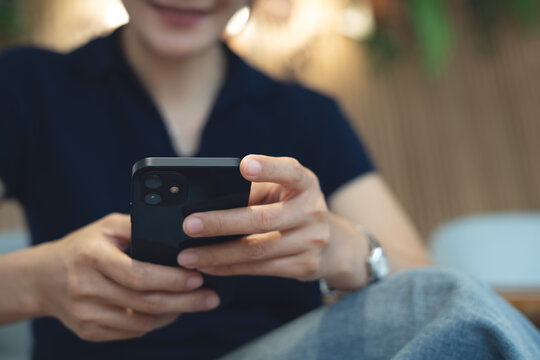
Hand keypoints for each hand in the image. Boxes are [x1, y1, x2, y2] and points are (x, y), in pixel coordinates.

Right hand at [37, 214, 219, 341]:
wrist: (43, 278)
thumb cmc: (83, 247)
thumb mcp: (106, 227)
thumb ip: (137, 226)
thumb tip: (176, 231)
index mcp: (92, 257)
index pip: (137, 274)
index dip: (171, 279)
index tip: (197, 276)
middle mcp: (86, 288)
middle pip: (144, 302)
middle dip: (184, 301)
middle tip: (210, 297)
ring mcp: (86, 314)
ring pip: (141, 321)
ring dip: (174, 314)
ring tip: (195, 303)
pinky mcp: (88, 331)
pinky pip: (131, 332)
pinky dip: (155, 322)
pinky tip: (170, 311)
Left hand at [178, 155, 334, 281]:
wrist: (333, 244)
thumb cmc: (293, 208)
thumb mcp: (282, 192)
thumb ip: (254, 191)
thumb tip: (206, 204)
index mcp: (306, 184)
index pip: (290, 172)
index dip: (268, 168)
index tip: (244, 165)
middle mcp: (312, 211)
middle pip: (263, 218)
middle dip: (222, 223)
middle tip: (189, 224)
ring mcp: (311, 241)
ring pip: (257, 250)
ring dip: (218, 254)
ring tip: (187, 256)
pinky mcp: (304, 266)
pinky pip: (260, 269)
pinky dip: (230, 268)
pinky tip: (208, 266)